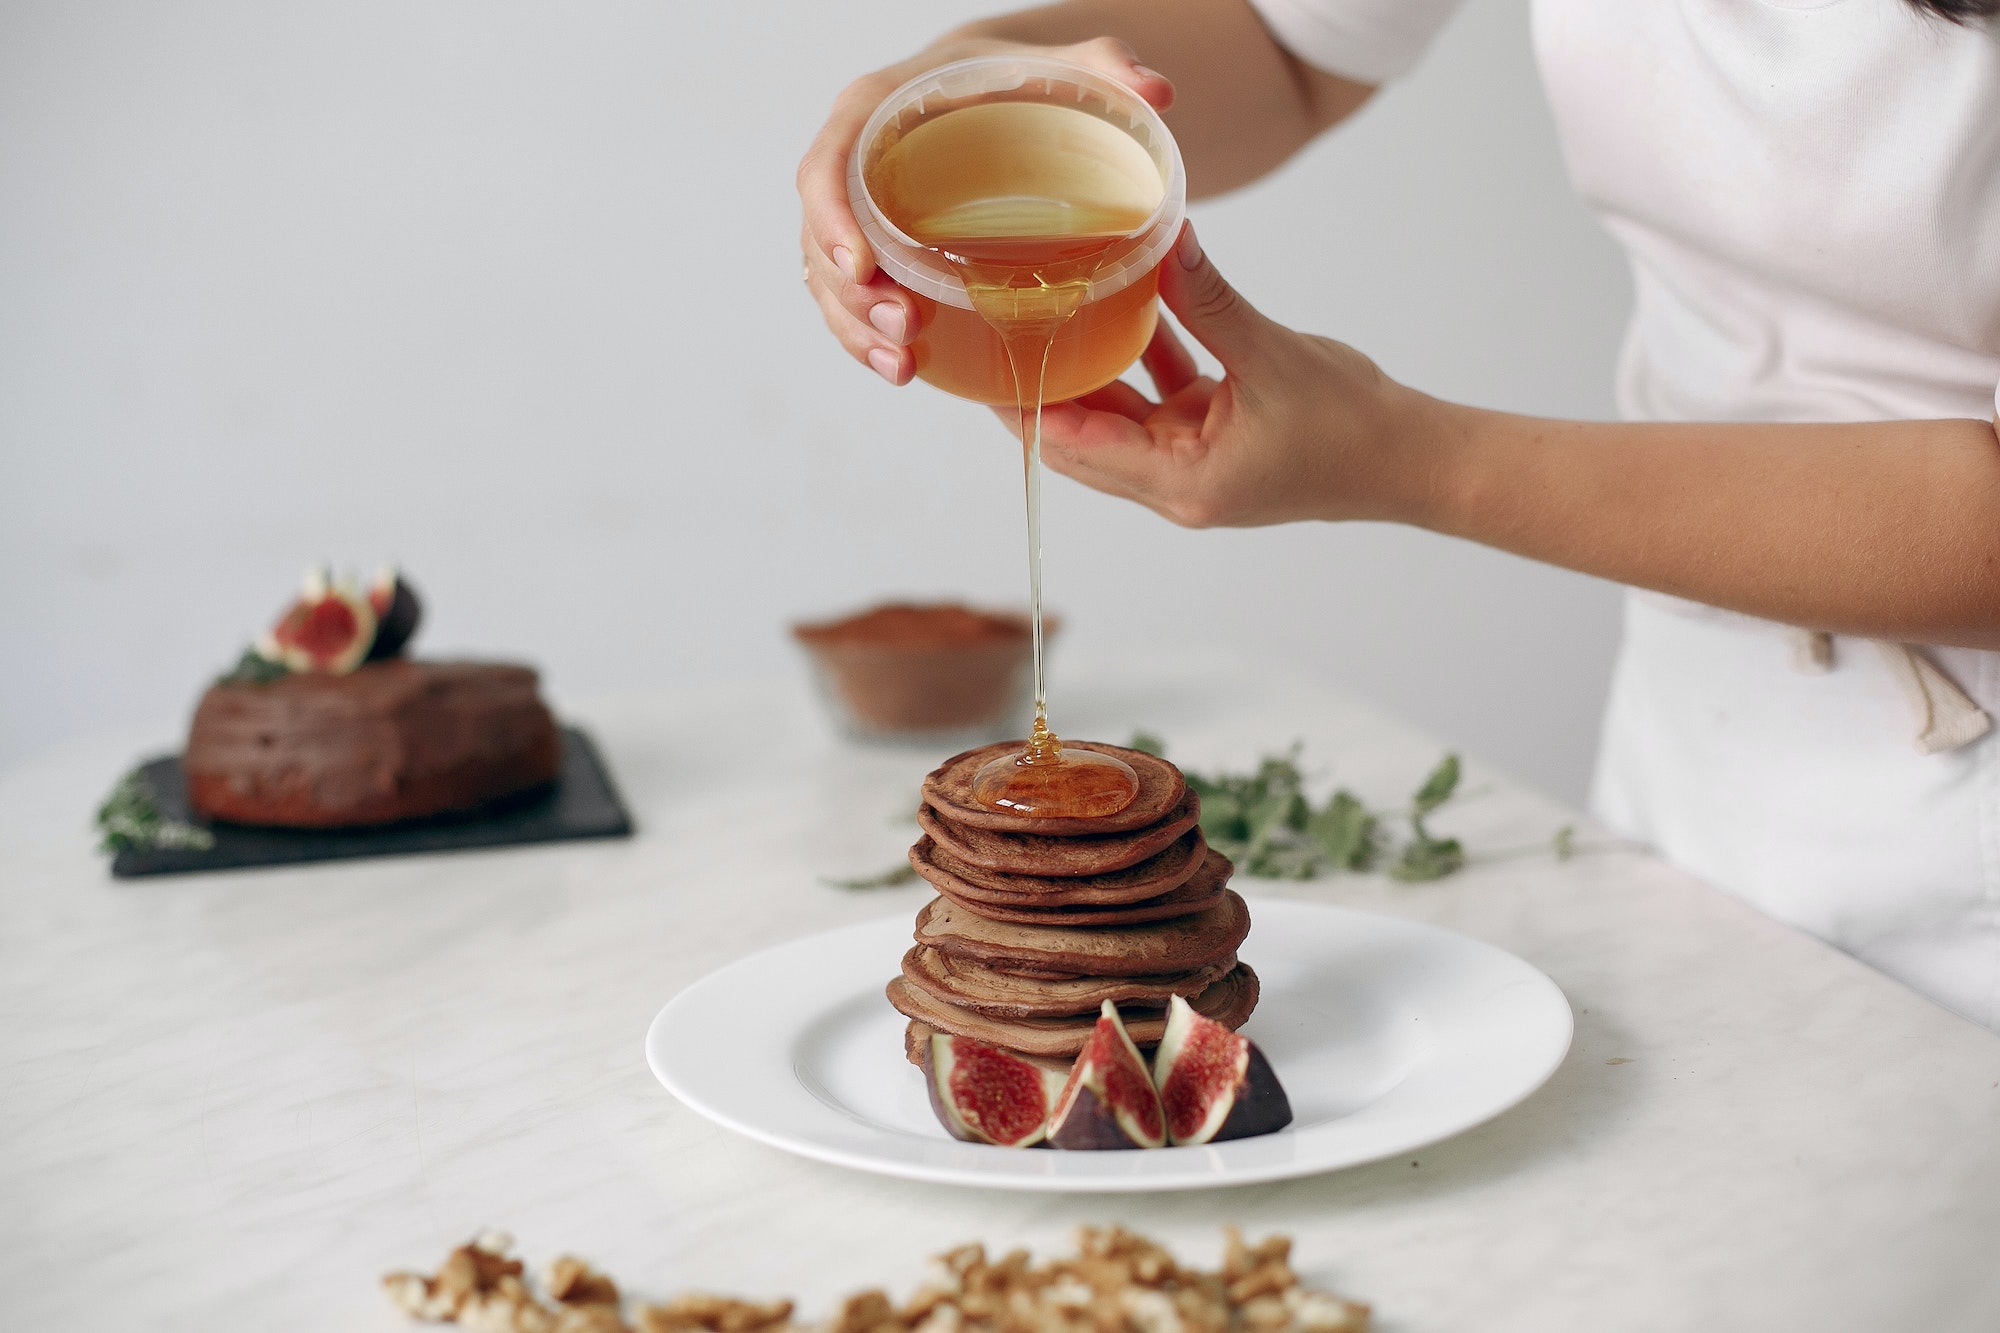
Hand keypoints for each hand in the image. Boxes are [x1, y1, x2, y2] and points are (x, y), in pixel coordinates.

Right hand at [797, 36, 1172, 385]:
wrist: (990, 88)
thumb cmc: (1013, 77)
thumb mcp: (1055, 66)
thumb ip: (1102, 68)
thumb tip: (1158, 92)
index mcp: (875, 112)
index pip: (826, 167)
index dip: (831, 219)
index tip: (861, 266)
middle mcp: (852, 164)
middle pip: (819, 239)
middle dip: (851, 295)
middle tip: (903, 326)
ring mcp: (857, 215)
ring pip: (829, 284)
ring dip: (858, 331)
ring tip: (903, 367)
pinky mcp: (874, 253)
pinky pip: (853, 301)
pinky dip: (871, 339)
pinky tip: (906, 370)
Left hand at [1034, 223, 1434, 527]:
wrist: (1411, 459)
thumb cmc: (1352, 426)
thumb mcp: (1273, 355)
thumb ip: (1210, 301)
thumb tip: (1164, 238)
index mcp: (1183, 482)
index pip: (1076, 450)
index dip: (1024, 412)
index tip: (984, 371)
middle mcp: (1176, 487)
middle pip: (1081, 444)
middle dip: (1036, 397)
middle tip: (994, 342)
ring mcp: (1193, 468)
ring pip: (1117, 421)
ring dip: (1085, 376)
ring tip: (1041, 323)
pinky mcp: (1212, 445)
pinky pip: (1158, 404)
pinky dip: (1139, 365)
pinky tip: (1123, 312)